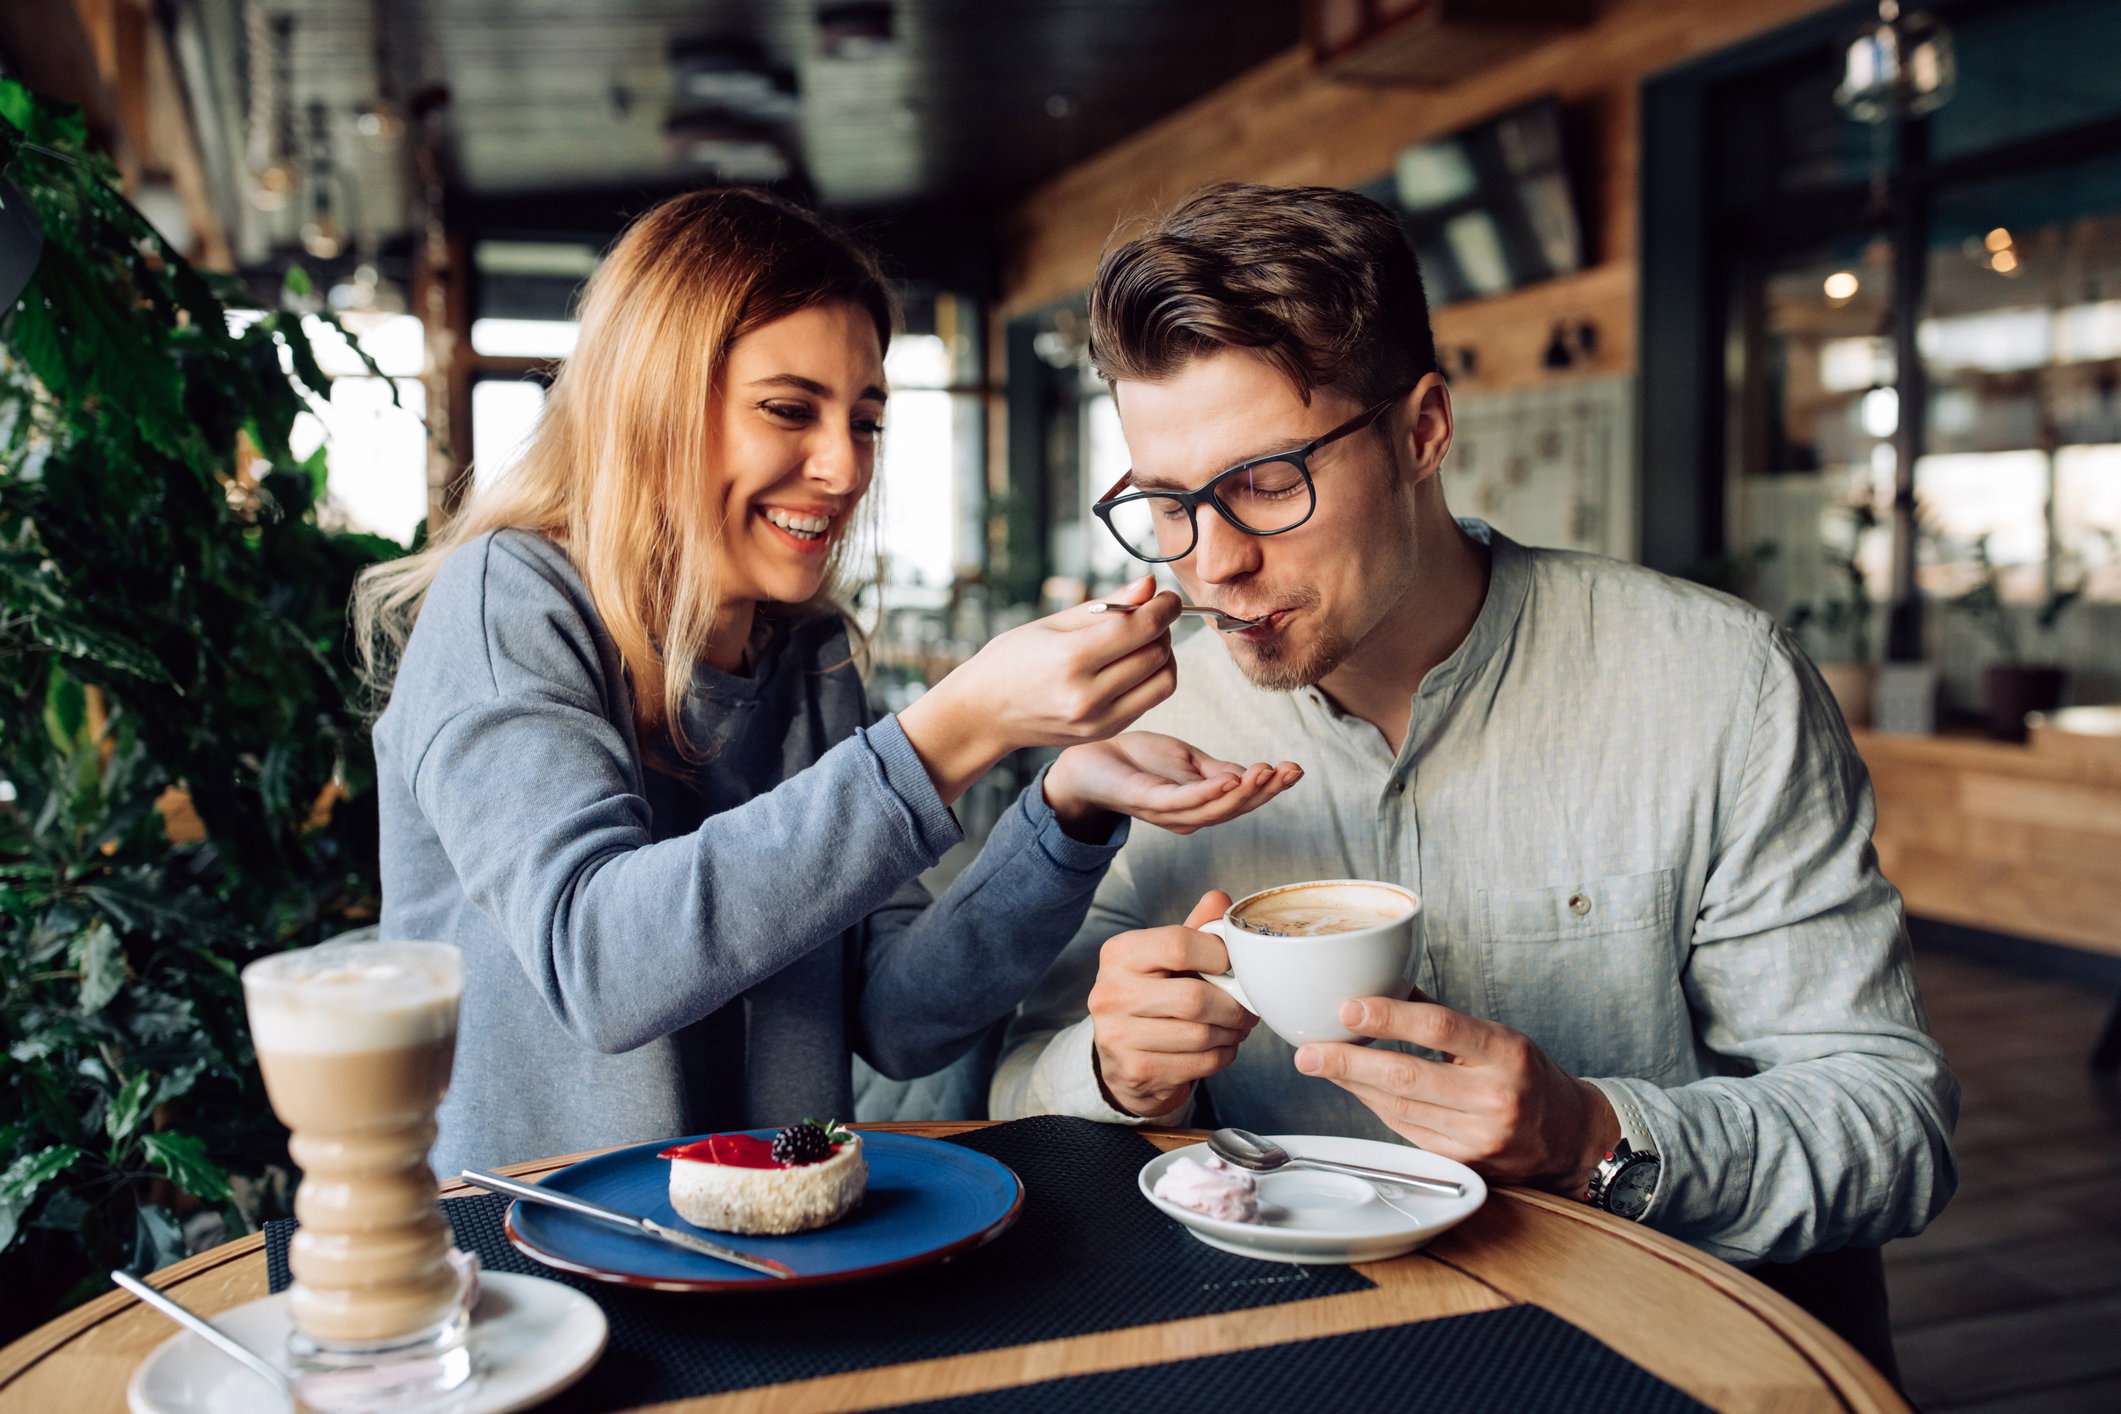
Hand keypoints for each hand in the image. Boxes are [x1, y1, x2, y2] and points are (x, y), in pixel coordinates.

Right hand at [898, 576, 1179, 803]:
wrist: (985, 713)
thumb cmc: (1013, 660)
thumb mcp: (1053, 623)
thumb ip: (1107, 606)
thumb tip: (1150, 585)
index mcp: (1070, 659)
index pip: (1141, 628)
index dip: (1164, 608)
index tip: (1167, 597)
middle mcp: (1087, 695)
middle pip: (1157, 654)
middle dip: (1163, 629)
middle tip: (1150, 616)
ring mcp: (1098, 720)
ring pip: (1163, 682)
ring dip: (1164, 656)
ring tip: (1143, 641)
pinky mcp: (1105, 733)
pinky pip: (1149, 701)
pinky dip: (1151, 678)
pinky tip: (1130, 665)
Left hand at [1045, 732, 1301, 836]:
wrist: (1090, 757)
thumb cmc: (1137, 760)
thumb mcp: (1187, 760)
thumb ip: (1218, 770)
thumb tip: (1254, 774)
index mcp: (1199, 805)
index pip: (1242, 799)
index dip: (1271, 787)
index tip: (1296, 769)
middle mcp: (1187, 816)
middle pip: (1234, 809)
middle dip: (1267, 791)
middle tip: (1291, 771)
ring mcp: (1167, 812)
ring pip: (1214, 809)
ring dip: (1244, 792)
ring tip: (1268, 771)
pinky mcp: (1147, 801)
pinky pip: (1182, 801)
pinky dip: (1208, 793)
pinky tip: (1229, 780)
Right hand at [1089, 891, 1258, 1117]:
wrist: (1122, 1058)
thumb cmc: (1153, 996)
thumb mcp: (1166, 958)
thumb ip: (1194, 929)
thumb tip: (1219, 899)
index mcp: (1119, 953)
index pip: (1178, 943)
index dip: (1219, 954)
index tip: (1233, 964)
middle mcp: (1110, 993)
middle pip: (1195, 998)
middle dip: (1234, 1006)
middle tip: (1248, 1007)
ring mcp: (1118, 1037)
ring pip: (1201, 1035)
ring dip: (1232, 1033)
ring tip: (1236, 1026)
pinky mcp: (1135, 1071)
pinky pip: (1199, 1064)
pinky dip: (1222, 1055)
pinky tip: (1220, 1047)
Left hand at [1292, 995, 1620, 1194]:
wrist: (1569, 1139)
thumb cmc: (1528, 1078)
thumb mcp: (1498, 1037)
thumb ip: (1441, 1017)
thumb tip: (1383, 984)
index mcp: (1507, 1053)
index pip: (1440, 1028)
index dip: (1389, 1016)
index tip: (1346, 1008)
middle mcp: (1495, 1097)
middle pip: (1408, 1077)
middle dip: (1348, 1062)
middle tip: (1308, 1051)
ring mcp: (1480, 1138)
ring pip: (1399, 1108)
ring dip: (1353, 1085)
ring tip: (1319, 1063)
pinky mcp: (1463, 1165)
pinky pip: (1406, 1131)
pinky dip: (1375, 1107)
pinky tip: (1354, 1088)